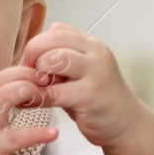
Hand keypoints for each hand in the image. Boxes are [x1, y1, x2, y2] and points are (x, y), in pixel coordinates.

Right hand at [0, 64, 58, 154]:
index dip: (21, 71)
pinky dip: (34, 134)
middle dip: (28, 73)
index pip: (0, 79)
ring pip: (5, 97)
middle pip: (3, 80)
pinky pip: (12, 138)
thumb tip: (8, 127)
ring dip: (29, 91)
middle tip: (51, 74)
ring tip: (50, 94)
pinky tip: (53, 133)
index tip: (40, 72)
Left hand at [20, 21, 146, 150]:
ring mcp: (95, 73)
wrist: (126, 125)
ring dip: (37, 74)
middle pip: (53, 40)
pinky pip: (54, 92)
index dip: (37, 44)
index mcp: (91, 45)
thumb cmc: (98, 98)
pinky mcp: (89, 96)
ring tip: (36, 88)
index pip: (57, 30)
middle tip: (28, 74)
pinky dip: (37, 97)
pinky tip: (32, 102)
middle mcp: (95, 54)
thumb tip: (34, 48)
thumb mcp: (81, 71)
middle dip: (33, 55)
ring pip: (54, 60)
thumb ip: (62, 57)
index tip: (30, 63)